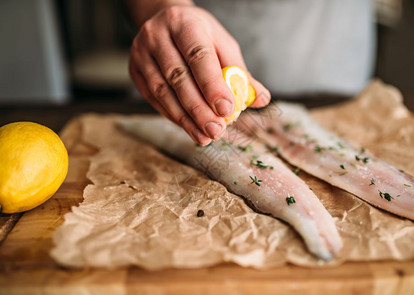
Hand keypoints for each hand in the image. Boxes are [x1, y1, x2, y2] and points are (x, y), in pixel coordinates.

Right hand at [129, 5, 270, 144]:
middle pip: (178, 77)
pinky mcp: (134, 70)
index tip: (227, 110)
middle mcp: (157, 35)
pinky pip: (153, 99)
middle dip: (199, 109)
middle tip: (216, 131)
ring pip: (162, 92)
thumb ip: (240, 73)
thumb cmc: (200, 35)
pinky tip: (189, 127)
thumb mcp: (223, 45)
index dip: (212, 86)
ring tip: (204, 136)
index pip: (198, 56)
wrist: (165, 22)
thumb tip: (261, 99)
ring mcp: (141, 53)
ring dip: (185, 119)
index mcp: (185, 23)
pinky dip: (173, 116)